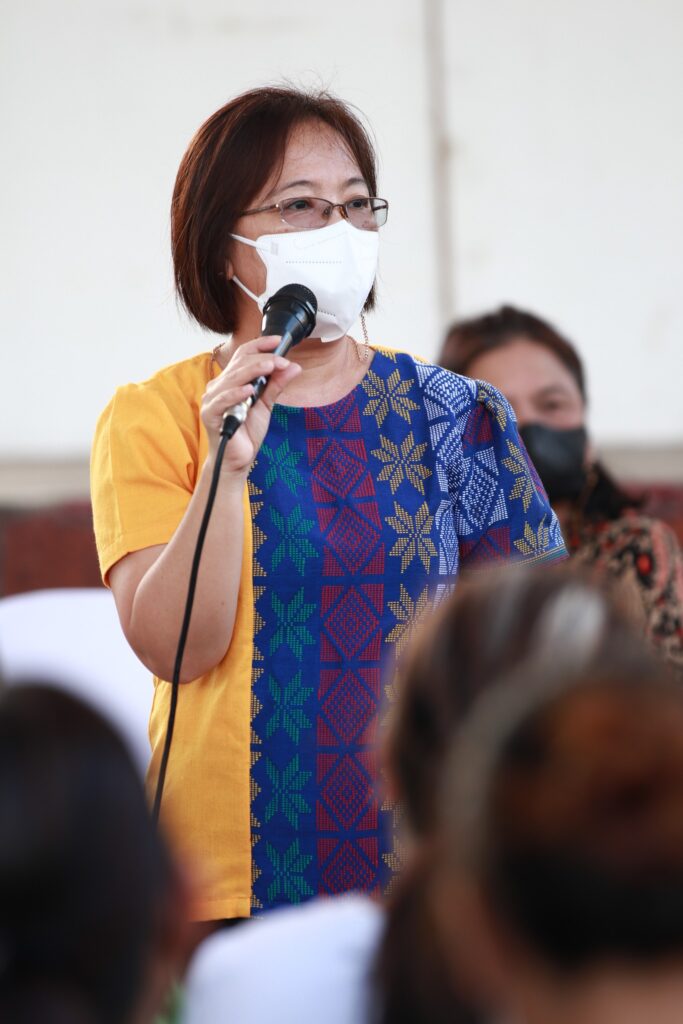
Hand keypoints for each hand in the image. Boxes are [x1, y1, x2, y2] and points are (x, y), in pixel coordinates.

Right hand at [201, 336, 300, 478]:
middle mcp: (219, 386)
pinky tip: (250, 390)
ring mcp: (213, 399)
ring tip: (271, 367)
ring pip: (233, 378)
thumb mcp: (266, 404)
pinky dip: (236, 394)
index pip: (243, 355)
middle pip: (240, 364)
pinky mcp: (210, 414)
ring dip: (253, 371)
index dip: (260, 345)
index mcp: (231, 380)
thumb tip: (294, 367)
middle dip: (263, 360)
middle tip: (282, 361)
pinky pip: (223, 400)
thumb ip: (276, 385)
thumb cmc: (247, 431)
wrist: (237, 459)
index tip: (279, 341)